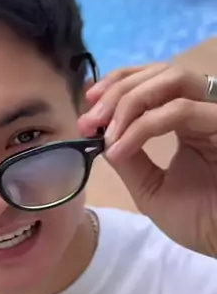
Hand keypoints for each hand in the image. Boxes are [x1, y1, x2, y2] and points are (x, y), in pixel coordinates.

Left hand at [79, 63, 216, 255]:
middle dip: (118, 91)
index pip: (154, 80)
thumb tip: (100, 133)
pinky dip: (143, 126)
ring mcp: (215, 114)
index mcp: (189, 118)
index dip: (120, 82)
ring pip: (174, 79)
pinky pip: (181, 110)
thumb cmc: (199, 221)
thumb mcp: (150, 187)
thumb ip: (128, 158)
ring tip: (106, 132)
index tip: (89, 103)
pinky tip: (122, 148)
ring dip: (130, 100)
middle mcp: (204, 108)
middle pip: (161, 72)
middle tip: (90, 119)